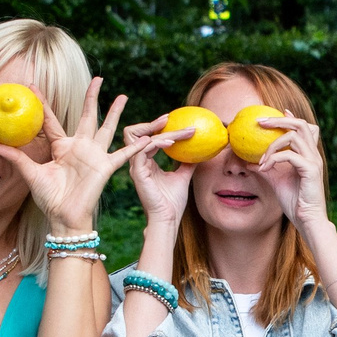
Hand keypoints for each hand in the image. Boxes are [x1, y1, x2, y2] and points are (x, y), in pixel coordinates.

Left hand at [0, 78, 133, 235]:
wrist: (64, 218)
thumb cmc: (49, 199)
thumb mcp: (30, 174)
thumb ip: (16, 156)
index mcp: (61, 147)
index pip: (51, 121)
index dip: (43, 104)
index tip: (33, 85)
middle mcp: (79, 148)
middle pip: (87, 116)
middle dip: (92, 97)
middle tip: (98, 78)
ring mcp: (94, 156)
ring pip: (107, 128)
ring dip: (115, 113)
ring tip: (122, 96)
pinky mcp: (105, 167)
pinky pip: (123, 155)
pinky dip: (135, 148)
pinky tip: (147, 138)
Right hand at [124, 117, 195, 231]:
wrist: (168, 218)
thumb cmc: (173, 201)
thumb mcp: (183, 176)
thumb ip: (187, 162)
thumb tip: (199, 149)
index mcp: (146, 162)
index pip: (147, 138)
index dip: (157, 127)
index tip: (173, 119)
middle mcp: (138, 163)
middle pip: (136, 134)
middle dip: (151, 123)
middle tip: (168, 117)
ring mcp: (136, 167)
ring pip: (141, 139)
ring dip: (157, 131)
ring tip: (173, 129)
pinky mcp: (138, 173)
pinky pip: (143, 150)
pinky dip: (156, 144)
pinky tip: (170, 143)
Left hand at [250, 116, 327, 223]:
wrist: (308, 220)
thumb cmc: (295, 202)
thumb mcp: (276, 181)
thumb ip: (266, 168)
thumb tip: (248, 162)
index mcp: (308, 155)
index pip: (305, 128)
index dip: (291, 117)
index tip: (279, 111)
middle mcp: (313, 155)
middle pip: (301, 124)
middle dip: (279, 119)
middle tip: (261, 122)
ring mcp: (313, 161)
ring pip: (294, 136)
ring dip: (273, 144)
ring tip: (261, 158)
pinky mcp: (310, 170)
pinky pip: (289, 155)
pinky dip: (274, 159)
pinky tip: (264, 168)